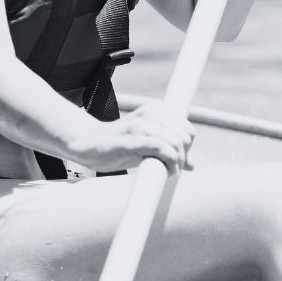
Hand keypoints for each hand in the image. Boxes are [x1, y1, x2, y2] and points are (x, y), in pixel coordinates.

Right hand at [74, 101, 194, 173]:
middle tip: (172, 170)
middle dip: (183, 158)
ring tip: (167, 172)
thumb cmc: (119, 145)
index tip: (177, 162)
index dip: (187, 150)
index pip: (189, 131)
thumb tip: (194, 165)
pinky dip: (168, 163)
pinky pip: (161, 148)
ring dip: (176, 164)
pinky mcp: (132, 137)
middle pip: (184, 140)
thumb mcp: (147, 142)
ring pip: (175, 145)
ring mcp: (141, 123)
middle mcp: (152, 112)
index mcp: (157, 108)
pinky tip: (166, 172)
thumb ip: (169, 149)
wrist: (88, 143)